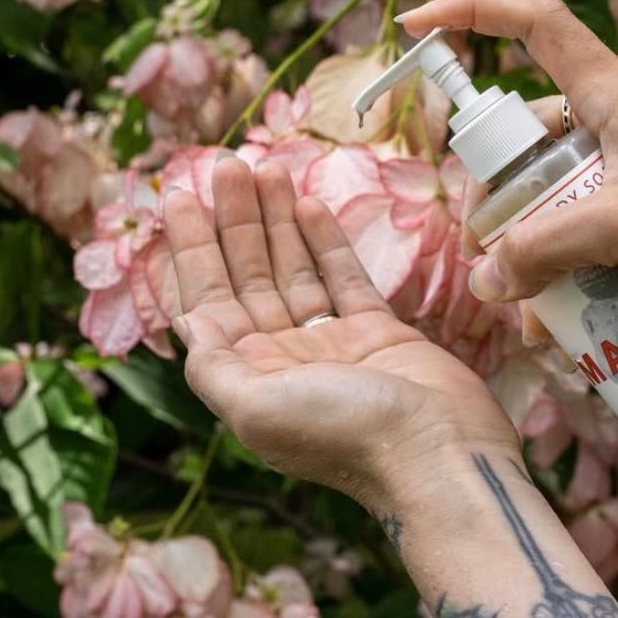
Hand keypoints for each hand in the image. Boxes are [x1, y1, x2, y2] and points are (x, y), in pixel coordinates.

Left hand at [163, 158, 520, 512]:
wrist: (438, 453)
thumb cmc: (345, 435)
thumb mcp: (256, 409)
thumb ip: (214, 366)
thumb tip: (187, 321)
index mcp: (248, 378)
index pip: (207, 300)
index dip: (191, 248)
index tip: (180, 196)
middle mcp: (284, 358)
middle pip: (249, 277)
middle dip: (235, 221)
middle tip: (230, 165)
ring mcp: (332, 344)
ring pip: (295, 271)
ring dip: (277, 222)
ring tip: (267, 169)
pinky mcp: (378, 333)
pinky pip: (343, 278)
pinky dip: (325, 243)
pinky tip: (309, 205)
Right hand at [399, 0, 617, 332]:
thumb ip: (541, 248)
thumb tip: (485, 277)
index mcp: (613, 95)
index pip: (534, 23)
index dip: (472, 11)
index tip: (419, 27)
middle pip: (530, 134)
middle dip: (497, 187)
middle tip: (483, 242)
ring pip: (556, 193)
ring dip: (533, 243)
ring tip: (524, 300)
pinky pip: (588, 232)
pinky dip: (568, 268)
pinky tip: (562, 319)